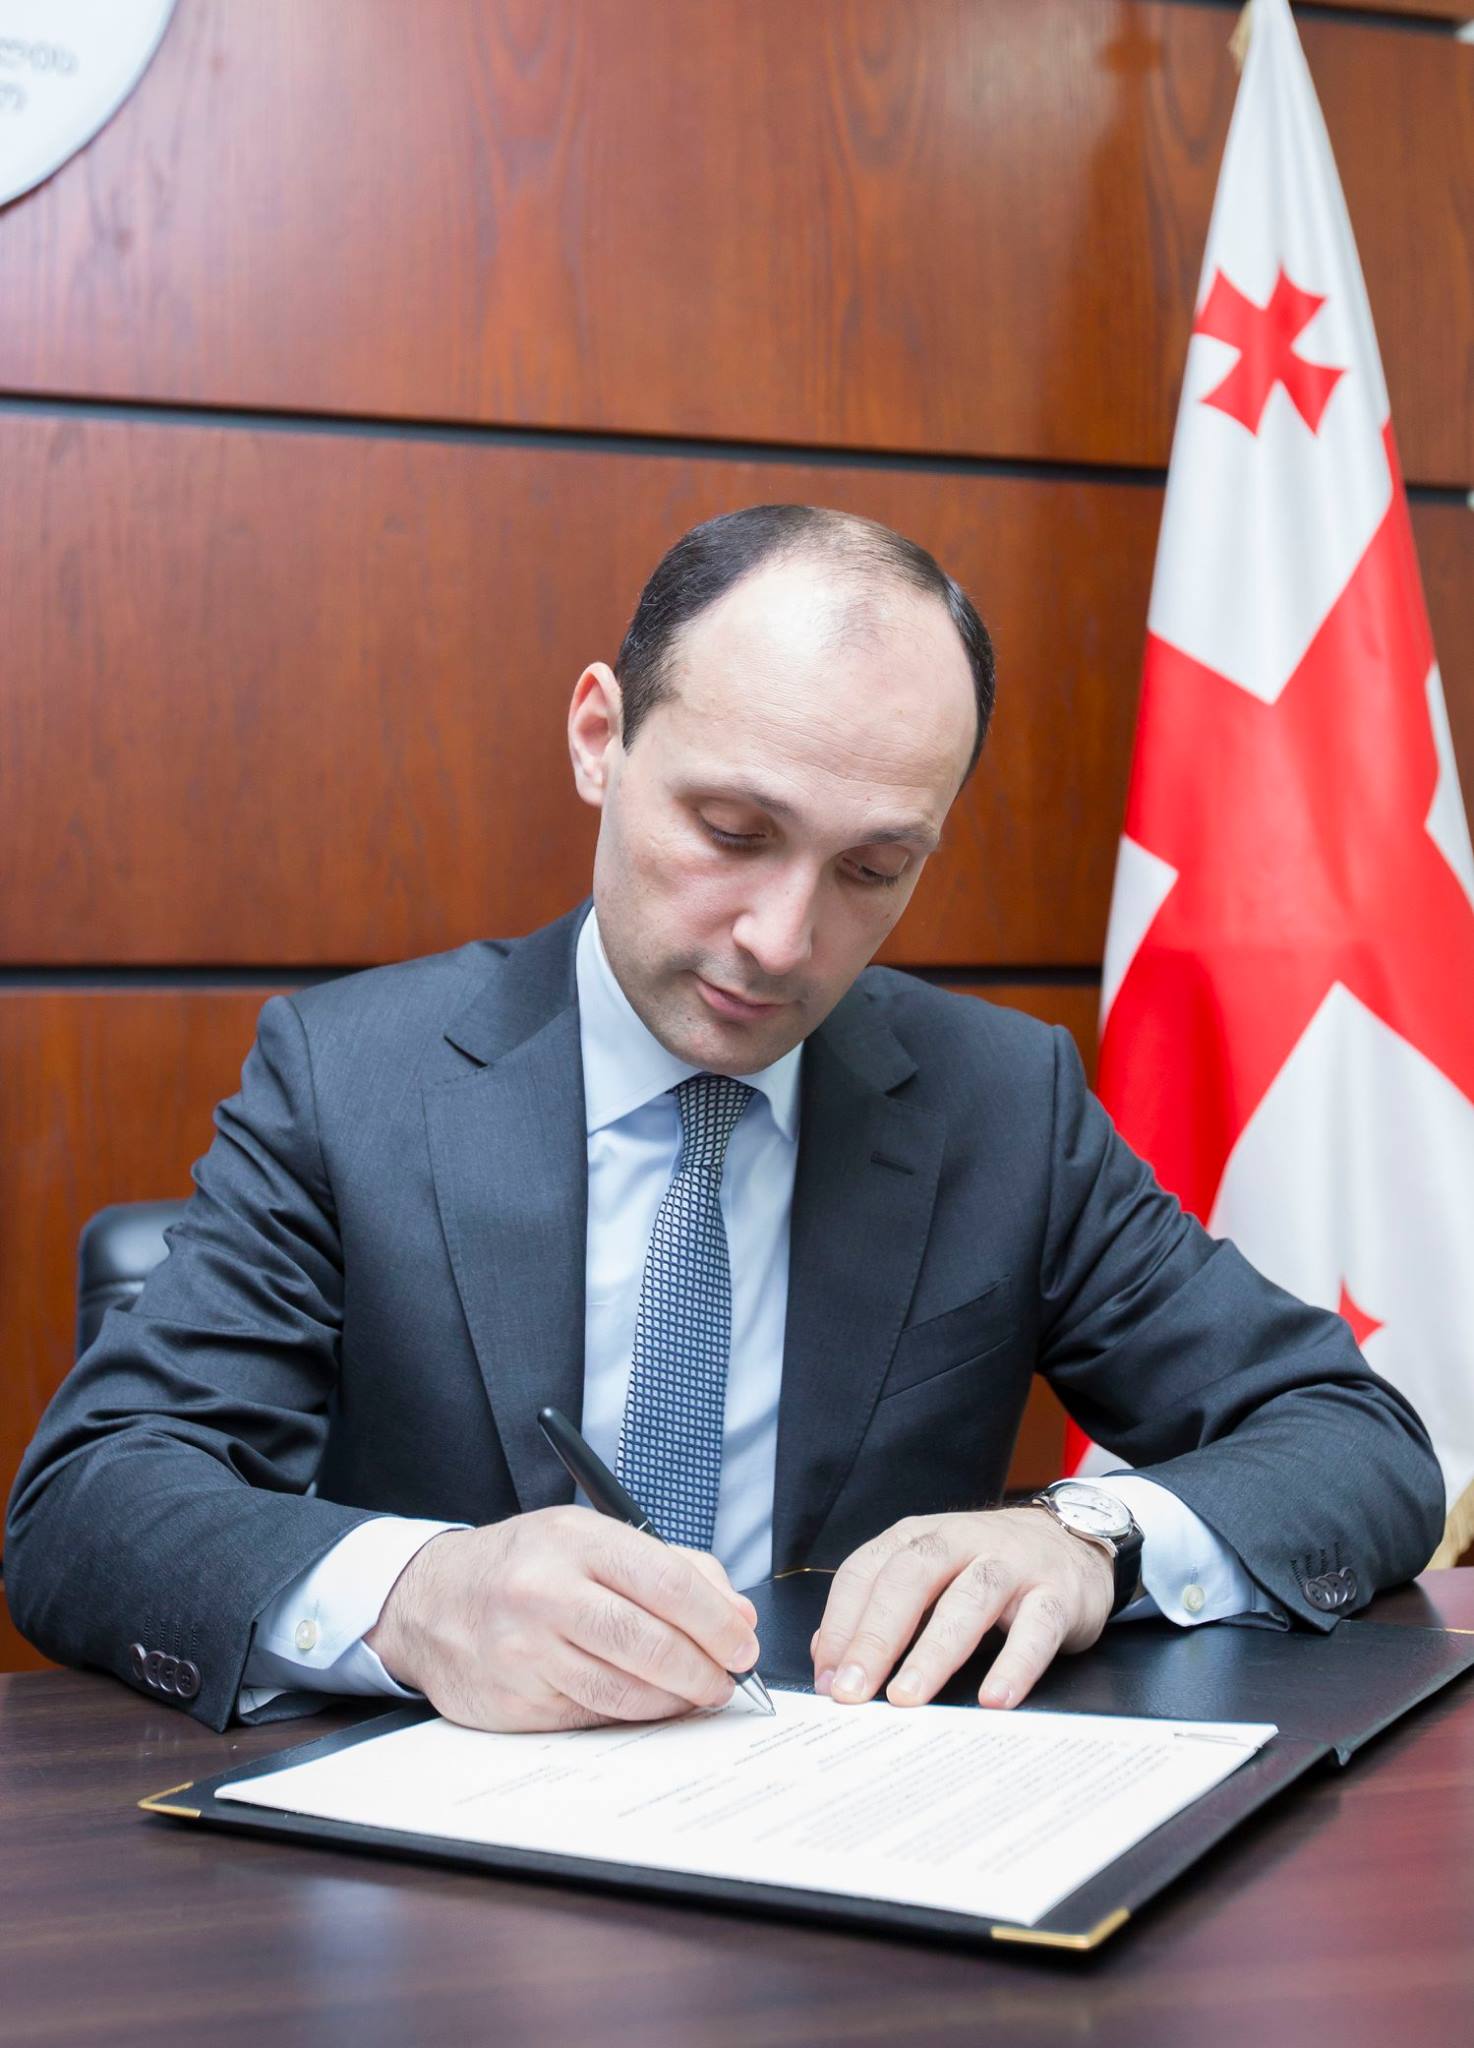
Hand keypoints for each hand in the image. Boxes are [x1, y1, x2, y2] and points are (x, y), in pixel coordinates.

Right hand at [365, 1506, 759, 1732]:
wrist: (430, 1601)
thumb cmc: (523, 1565)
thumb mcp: (589, 1539)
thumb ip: (670, 1567)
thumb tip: (736, 1614)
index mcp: (573, 1540)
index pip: (667, 1582)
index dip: (716, 1620)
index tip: (743, 1643)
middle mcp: (544, 1591)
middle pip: (650, 1643)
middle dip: (704, 1669)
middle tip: (728, 1679)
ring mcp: (525, 1651)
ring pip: (625, 1691)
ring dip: (675, 1700)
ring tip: (697, 1695)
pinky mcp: (515, 1702)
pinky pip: (592, 1716)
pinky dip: (632, 1716)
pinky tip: (650, 1706)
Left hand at [810, 1507, 1113, 1710]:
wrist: (1072, 1541)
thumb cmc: (987, 1567)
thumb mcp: (930, 1576)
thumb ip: (880, 1610)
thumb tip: (828, 1655)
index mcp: (918, 1537)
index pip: (866, 1571)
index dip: (841, 1624)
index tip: (827, 1678)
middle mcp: (962, 1541)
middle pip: (910, 1578)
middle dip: (876, 1636)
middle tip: (853, 1692)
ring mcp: (1013, 1564)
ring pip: (969, 1599)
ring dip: (934, 1651)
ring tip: (908, 1697)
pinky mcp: (1058, 1593)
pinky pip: (1036, 1627)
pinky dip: (1015, 1663)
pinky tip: (994, 1698)